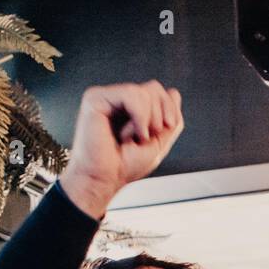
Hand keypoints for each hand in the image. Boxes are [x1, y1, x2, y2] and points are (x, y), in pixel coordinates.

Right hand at [58, 81, 184, 218]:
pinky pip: (130, 94)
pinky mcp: (95, 98)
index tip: (162, 132)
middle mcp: (117, 100)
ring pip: (144, 91)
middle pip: (153, 88)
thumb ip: (170, 119)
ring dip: (148, 120)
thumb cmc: (123, 166)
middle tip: (145, 138)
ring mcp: (106, 97)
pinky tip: (130, 134)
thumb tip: (174, 93)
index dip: (169, 110)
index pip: (158, 92)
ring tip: (135, 138)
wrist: (103, 180)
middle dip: (159, 116)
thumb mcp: (158, 143)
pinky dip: (139, 116)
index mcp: (130, 108)